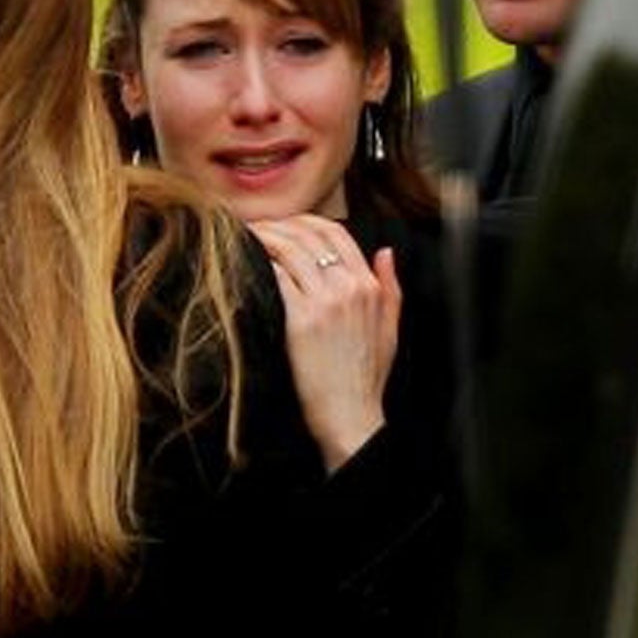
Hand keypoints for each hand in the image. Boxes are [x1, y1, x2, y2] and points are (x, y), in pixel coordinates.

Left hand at [249, 216, 401, 472]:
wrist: (350, 414)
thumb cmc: (366, 377)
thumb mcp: (391, 329)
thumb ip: (390, 287)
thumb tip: (386, 252)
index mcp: (370, 287)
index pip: (338, 234)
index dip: (306, 223)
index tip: (286, 227)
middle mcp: (349, 288)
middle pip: (310, 235)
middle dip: (281, 224)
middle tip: (258, 228)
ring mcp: (325, 302)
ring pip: (290, 249)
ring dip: (265, 237)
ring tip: (247, 239)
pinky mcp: (301, 319)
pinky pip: (277, 276)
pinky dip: (260, 262)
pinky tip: (247, 263)